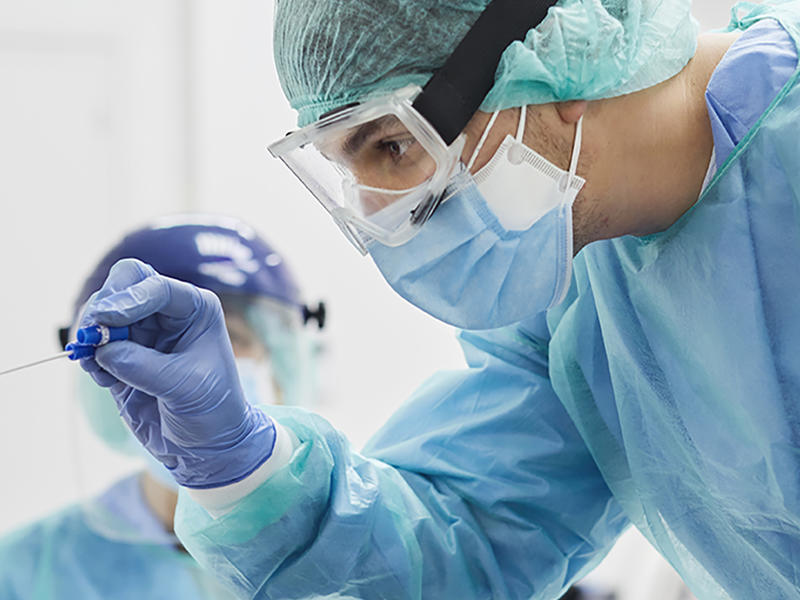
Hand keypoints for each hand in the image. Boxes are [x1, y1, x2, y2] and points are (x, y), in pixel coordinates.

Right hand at [78, 258, 275, 487]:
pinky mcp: (122, 358)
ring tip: (96, 364)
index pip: (155, 287)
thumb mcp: (185, 387)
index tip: (106, 319)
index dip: (127, 298)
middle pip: (124, 285)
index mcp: (195, 309)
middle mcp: (168, 314)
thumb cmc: (213, 410)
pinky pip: (96, 346)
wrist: (208, 446)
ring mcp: (143, 334)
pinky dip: (91, 358)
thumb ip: (142, 365)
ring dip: (93, 335)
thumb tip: (103, 351)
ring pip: (104, 314)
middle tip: (91, 333)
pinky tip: (104, 380)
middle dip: (103, 305)